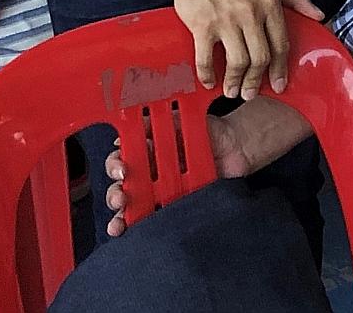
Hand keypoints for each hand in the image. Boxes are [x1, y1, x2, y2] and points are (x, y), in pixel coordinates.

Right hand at [102, 116, 253, 236]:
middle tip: (121, 198)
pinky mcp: (178, 208)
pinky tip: (135, 233)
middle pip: (121, 188)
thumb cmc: (210, 131)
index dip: (115, 166)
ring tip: (120, 224)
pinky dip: (142, 229)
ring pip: (134, 208)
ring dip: (121, 218)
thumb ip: (162, 120)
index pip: (121, 160)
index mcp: (147, 151)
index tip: (122, 171)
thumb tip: (137, 123)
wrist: (238, 147)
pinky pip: (157, 220)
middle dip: (114, 196)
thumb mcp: (184, 118)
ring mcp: (163, 193)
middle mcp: (150, 174)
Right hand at [170, 0, 321, 99]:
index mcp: (269, 3)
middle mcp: (250, 13)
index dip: (281, 69)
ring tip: (233, 91)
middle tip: (251, 93)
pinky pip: (206, 58)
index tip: (279, 84)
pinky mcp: (202, 25)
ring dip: (235, 82)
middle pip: (260, 58)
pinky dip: (208, 75)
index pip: (280, 44)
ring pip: (237, 61)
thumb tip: (319, 15)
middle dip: (256, 81)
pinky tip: (210, 82)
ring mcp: (225, 20)